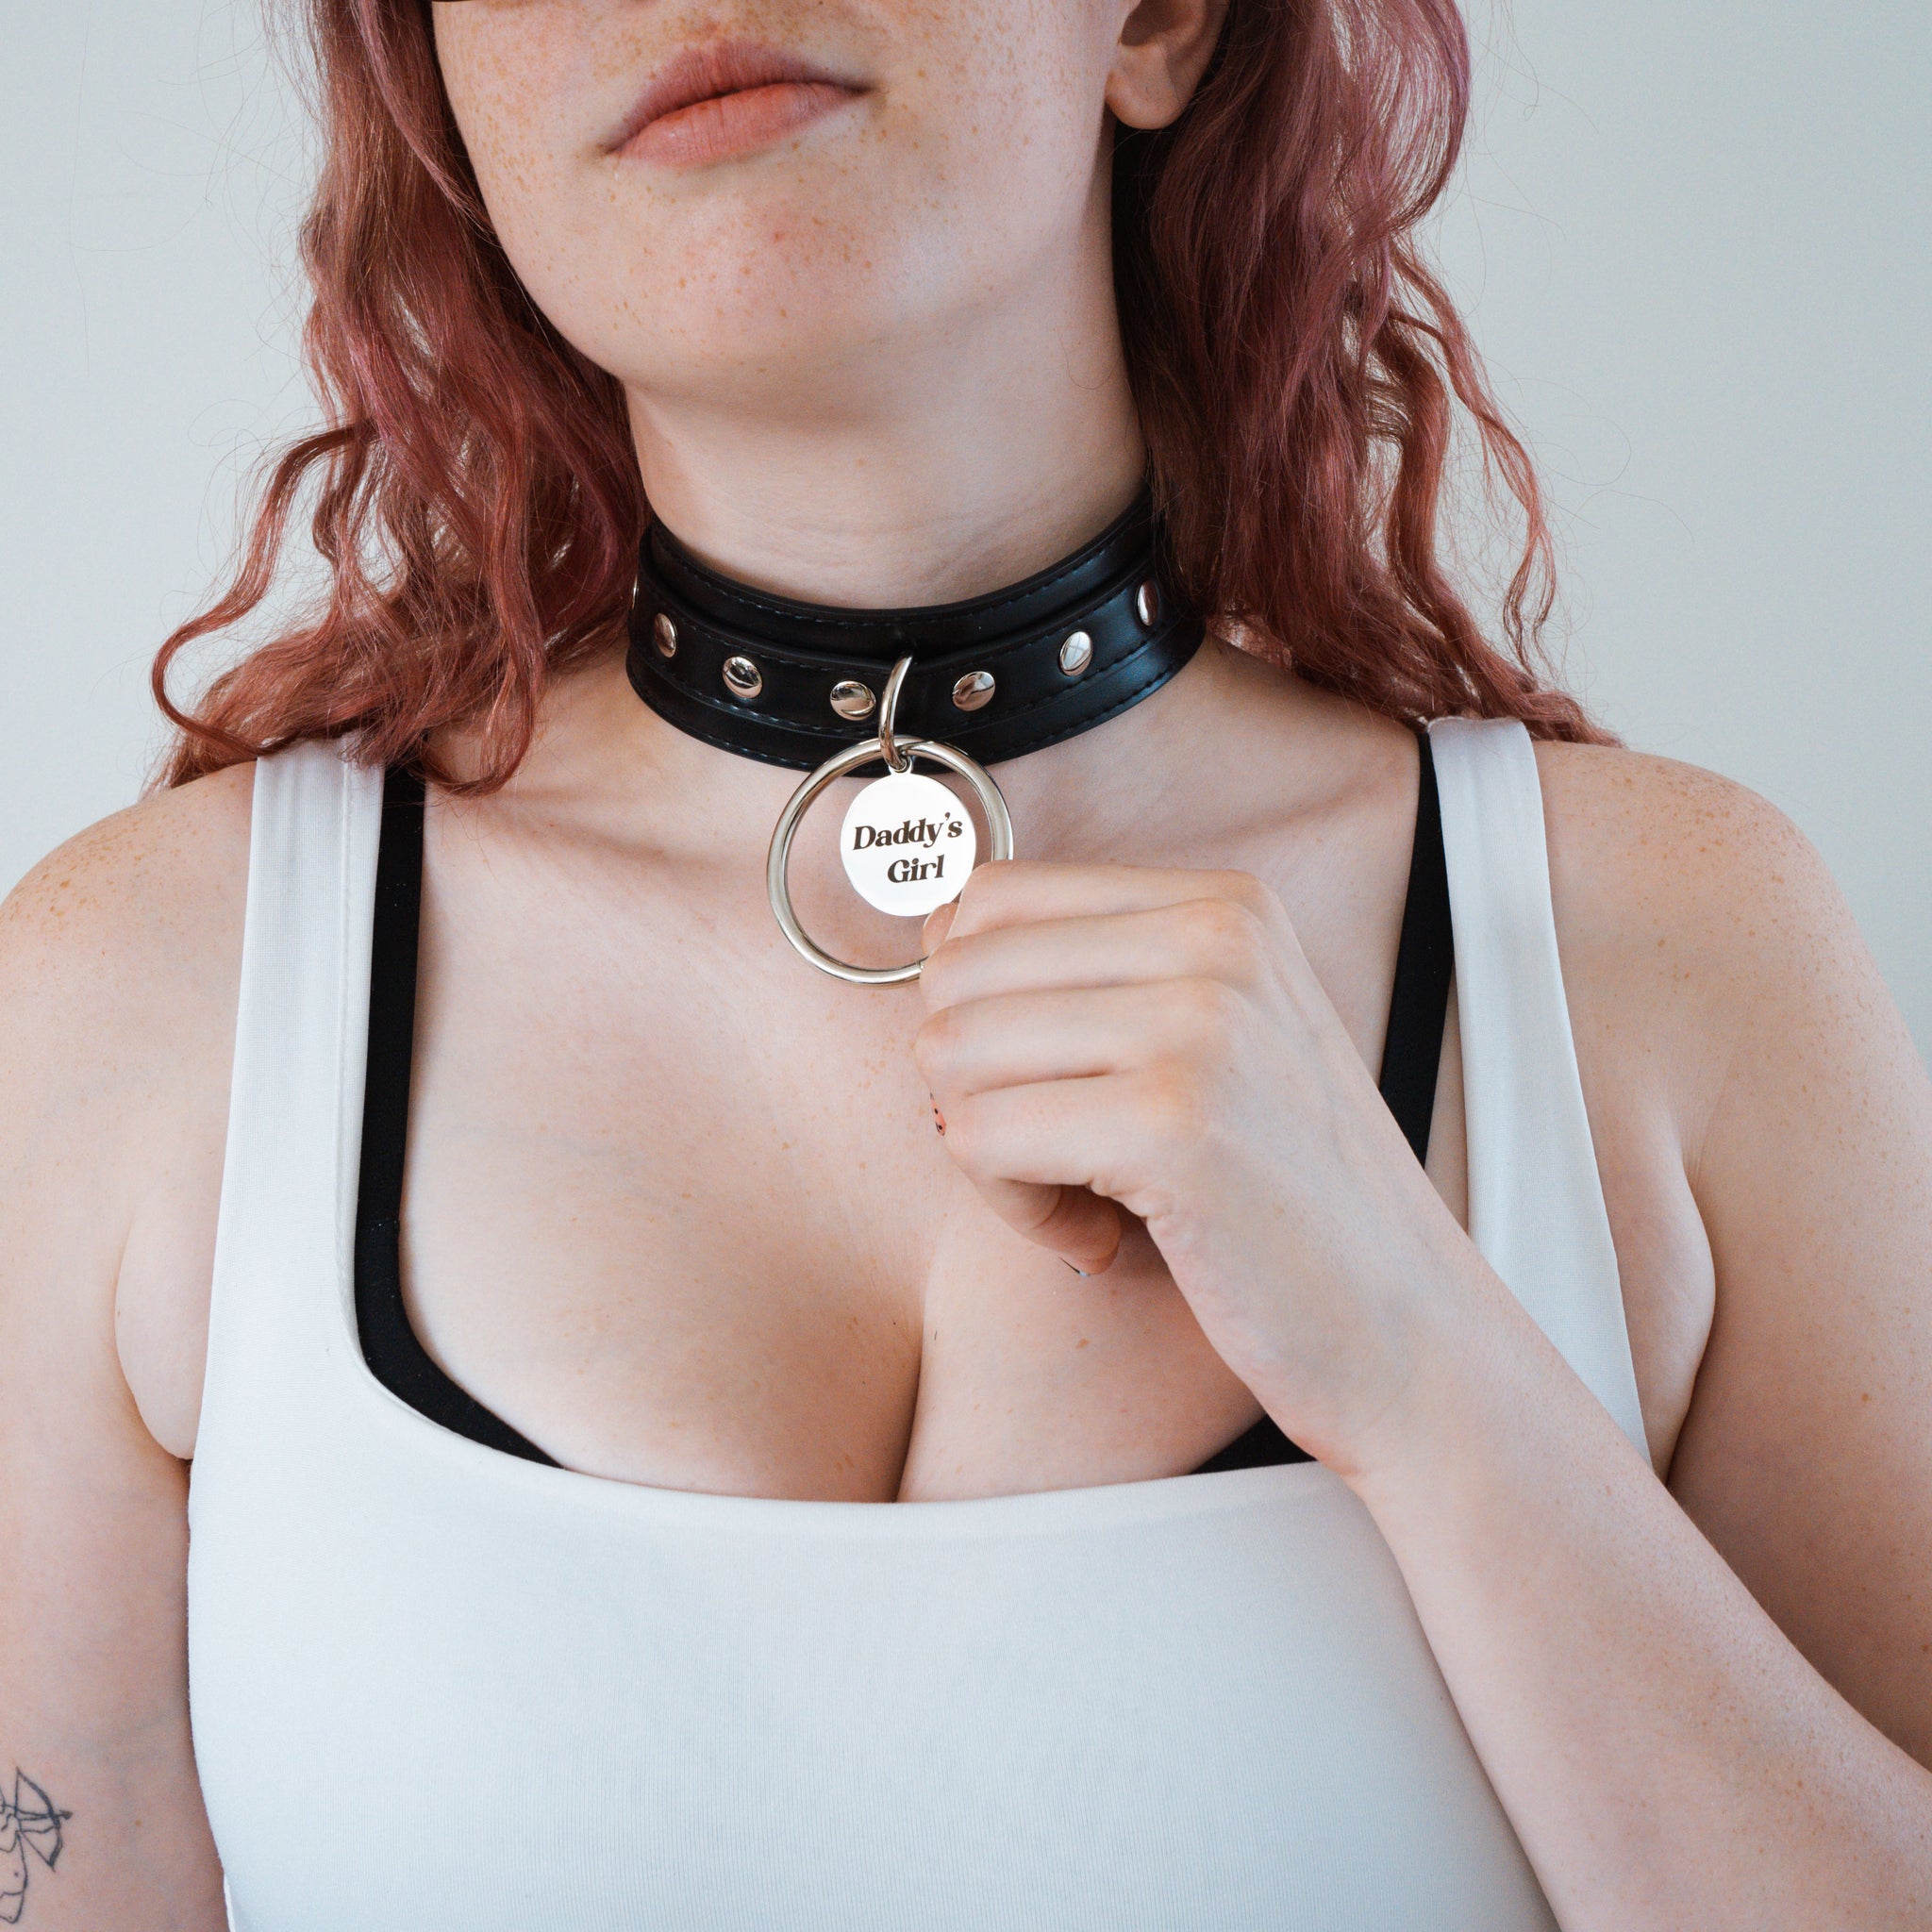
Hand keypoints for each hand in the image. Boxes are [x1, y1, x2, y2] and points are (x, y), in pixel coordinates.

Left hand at [914, 860, 1484, 1470]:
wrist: (1408, 1331)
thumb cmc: (1288, 1199)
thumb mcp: (1214, 1038)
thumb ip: (1092, 973)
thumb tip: (932, 933)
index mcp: (1224, 903)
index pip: (990, 898)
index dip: (978, 1004)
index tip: (1044, 1082)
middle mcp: (1216, 938)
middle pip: (955, 975)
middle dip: (972, 1082)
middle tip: (1056, 1155)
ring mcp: (1201, 1025)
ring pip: (950, 1053)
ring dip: (988, 1151)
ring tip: (1082, 1196)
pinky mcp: (1174, 1125)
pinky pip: (977, 1138)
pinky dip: (1013, 1209)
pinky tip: (1096, 1238)